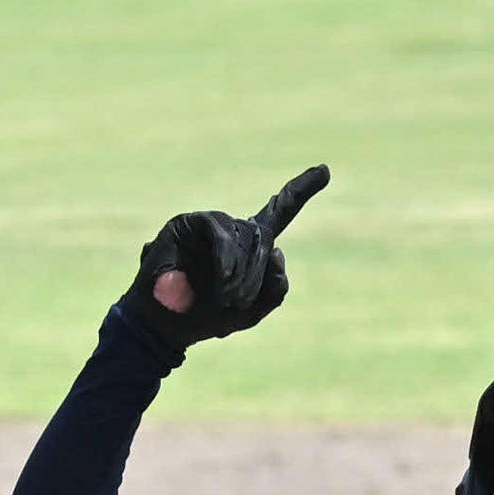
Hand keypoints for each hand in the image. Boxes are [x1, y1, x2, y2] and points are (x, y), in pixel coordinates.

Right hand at [121, 164, 330, 351]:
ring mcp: (211, 223)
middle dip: (256, 276)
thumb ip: (276, 288)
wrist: (166, 324)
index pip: (279, 213)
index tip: (326, 170)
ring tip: (228, 298)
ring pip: (247, 238)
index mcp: (249, 247)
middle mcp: (232, 229)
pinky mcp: (189, 222)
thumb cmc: (207, 317)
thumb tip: (279, 251)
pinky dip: (226, 259)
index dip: (301, 190)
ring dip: (241, 273)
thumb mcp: (252, 311)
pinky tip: (222, 279)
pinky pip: (221, 233)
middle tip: (238, 302)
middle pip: (264, 239)